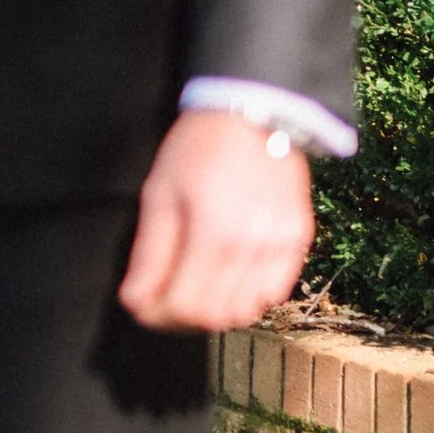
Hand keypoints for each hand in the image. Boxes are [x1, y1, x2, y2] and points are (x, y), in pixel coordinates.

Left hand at [119, 109, 312, 331]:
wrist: (253, 113)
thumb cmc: (199, 148)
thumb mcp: (159, 193)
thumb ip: (149, 253)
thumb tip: (135, 300)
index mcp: (213, 232)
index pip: (186, 305)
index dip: (158, 315)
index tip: (142, 308)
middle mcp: (253, 244)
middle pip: (216, 315)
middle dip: (181, 319)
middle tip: (162, 302)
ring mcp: (281, 244)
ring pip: (247, 310)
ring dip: (216, 312)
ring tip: (194, 290)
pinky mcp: (299, 238)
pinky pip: (275, 292)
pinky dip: (249, 297)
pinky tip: (228, 279)